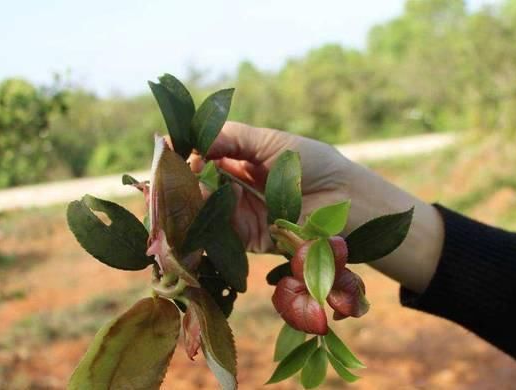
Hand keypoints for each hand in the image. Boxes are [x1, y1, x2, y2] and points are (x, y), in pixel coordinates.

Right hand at [190, 121, 444, 292]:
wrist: (350, 202)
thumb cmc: (316, 164)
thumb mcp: (272, 142)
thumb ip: (233, 137)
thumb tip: (191, 137)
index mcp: (242, 157)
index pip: (203, 154)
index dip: (184, 153)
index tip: (166, 148)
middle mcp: (238, 186)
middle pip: (198, 183)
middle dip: (181, 180)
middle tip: (165, 176)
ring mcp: (242, 213)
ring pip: (205, 208)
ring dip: (189, 203)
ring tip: (177, 194)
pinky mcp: (251, 239)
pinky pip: (221, 234)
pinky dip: (205, 226)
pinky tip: (193, 216)